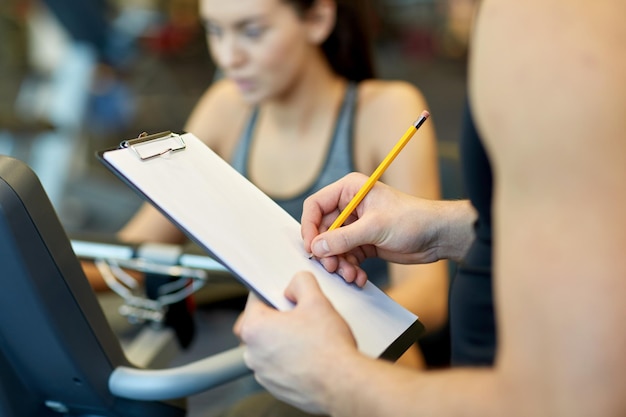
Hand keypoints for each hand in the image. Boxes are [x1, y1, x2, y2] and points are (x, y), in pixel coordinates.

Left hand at [236, 272, 357, 413]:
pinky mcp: (276, 387)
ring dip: (282, 340)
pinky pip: (277, 366)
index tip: (285, 295)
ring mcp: (263, 373)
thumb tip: (295, 284)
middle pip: (259, 325)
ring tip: (308, 338)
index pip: (255, 300)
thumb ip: (301, 282)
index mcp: (255, 328)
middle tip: (298, 316)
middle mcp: (253, 353)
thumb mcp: (317, 300)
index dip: (272, 293)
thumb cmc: (328, 348)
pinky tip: (309, 355)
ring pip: (268, 347)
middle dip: (276, 318)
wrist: (343, 384)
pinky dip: (289, 360)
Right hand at [301, 173, 442, 278]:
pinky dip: (350, 268)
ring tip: (350, 275)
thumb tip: (317, 247)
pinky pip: (347, 257)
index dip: (309, 227)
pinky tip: (359, 277)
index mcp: (349, 190)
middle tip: (333, 267)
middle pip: (322, 230)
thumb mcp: (374, 227)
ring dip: (339, 264)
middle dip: (327, 251)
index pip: (316, 206)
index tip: (312, 247)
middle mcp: (349, 206)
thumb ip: (343, 238)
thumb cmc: (412, 219)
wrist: (437, 236)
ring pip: (334, 247)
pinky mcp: (363, 242)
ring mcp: (356, 226)